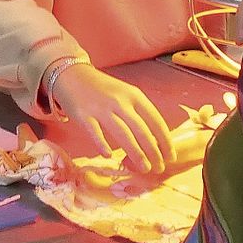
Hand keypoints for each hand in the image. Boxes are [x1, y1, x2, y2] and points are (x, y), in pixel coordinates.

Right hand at [50, 65, 174, 173]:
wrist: (72, 75)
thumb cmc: (103, 89)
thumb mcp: (125, 94)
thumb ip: (137, 113)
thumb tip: (154, 141)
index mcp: (134, 95)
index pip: (155, 120)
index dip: (165, 140)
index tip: (170, 156)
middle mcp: (120, 101)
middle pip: (141, 130)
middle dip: (153, 151)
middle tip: (159, 168)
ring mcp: (101, 108)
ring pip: (123, 133)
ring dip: (136, 153)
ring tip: (144, 168)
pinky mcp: (83, 115)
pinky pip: (95, 132)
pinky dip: (102, 144)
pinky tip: (109, 156)